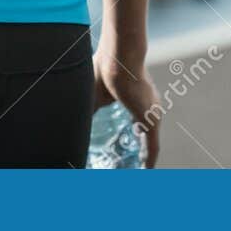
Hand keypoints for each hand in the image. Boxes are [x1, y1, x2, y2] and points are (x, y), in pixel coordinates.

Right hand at [93, 45, 161, 166]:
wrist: (117, 61)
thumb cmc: (104, 70)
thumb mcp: (94, 94)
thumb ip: (91, 109)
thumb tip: (77, 124)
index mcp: (136, 95)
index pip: (136, 117)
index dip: (131, 130)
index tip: (125, 140)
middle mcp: (147, 105)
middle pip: (144, 132)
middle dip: (137, 146)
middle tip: (128, 160)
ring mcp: (151, 113)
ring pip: (148, 142)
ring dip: (143, 155)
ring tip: (136, 168)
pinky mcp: (152, 121)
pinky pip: (153, 147)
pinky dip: (150, 159)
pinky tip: (146, 170)